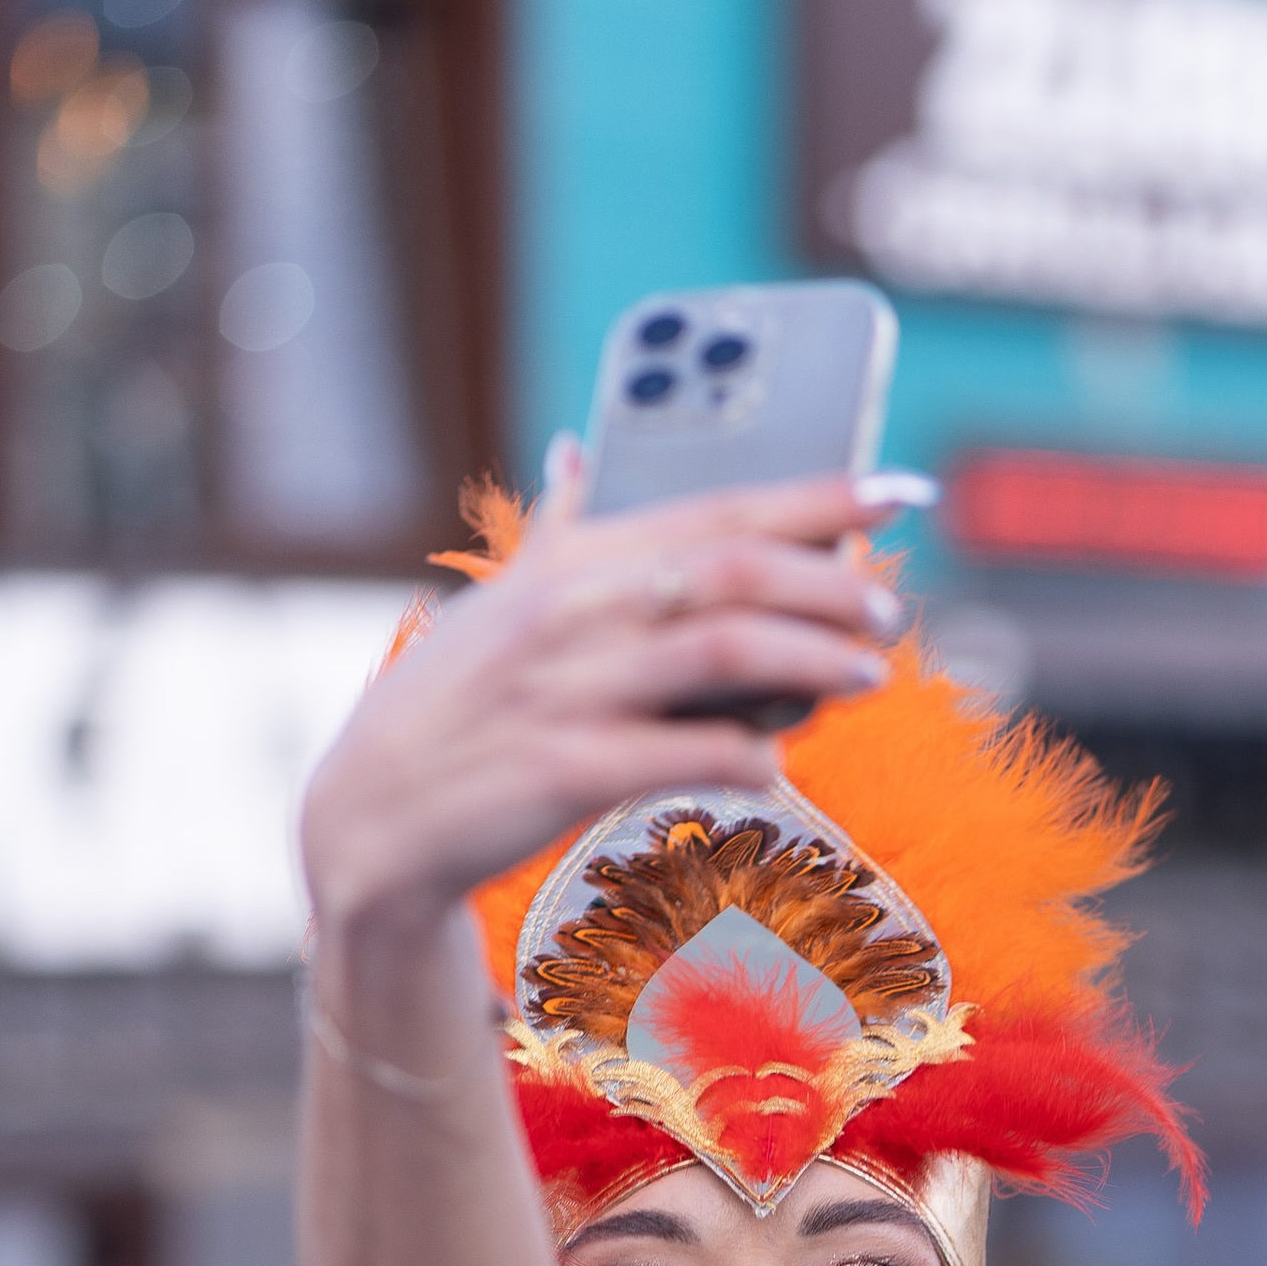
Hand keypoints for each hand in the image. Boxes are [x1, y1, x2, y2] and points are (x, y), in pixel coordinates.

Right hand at [300, 449, 907, 932]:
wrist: (371, 815)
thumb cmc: (451, 706)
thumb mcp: (496, 603)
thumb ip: (554, 531)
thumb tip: (574, 450)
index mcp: (571, 562)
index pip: (714, 508)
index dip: (815, 496)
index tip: (894, 490)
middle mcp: (571, 612)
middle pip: (730, 572)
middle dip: (828, 584)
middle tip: (887, 607)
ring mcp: (566, 689)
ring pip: (720, 653)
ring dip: (810, 661)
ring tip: (867, 674)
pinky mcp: (564, 770)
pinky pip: (681, 755)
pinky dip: (745, 756)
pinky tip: (778, 764)